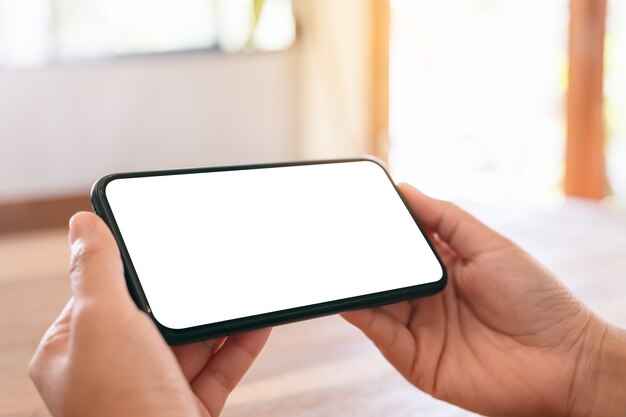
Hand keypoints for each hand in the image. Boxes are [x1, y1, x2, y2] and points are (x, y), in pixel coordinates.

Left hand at [29, 212, 269, 416]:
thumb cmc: (123, 405)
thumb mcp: (102, 321)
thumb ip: (97, 268)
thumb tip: (83, 222)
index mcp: (74, 351)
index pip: (103, 293)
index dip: (135, 269)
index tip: (164, 246)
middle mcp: (110, 372)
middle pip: (155, 317)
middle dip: (187, 295)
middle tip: (213, 267)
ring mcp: (151, 390)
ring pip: (192, 343)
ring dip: (220, 319)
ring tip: (243, 291)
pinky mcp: (187, 407)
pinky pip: (217, 367)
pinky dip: (239, 346)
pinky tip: (257, 324)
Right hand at [343, 184, 625, 416]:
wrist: (563, 360)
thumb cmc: (535, 298)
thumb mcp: (489, 245)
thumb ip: (445, 218)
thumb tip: (405, 188)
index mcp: (444, 268)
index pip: (402, 246)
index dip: (380, 231)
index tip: (357, 209)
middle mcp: (427, 298)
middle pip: (385, 275)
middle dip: (363, 258)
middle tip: (339, 238)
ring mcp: (420, 329)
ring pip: (377, 303)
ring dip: (357, 286)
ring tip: (337, 265)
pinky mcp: (416, 360)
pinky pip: (382, 335)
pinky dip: (362, 317)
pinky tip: (350, 299)